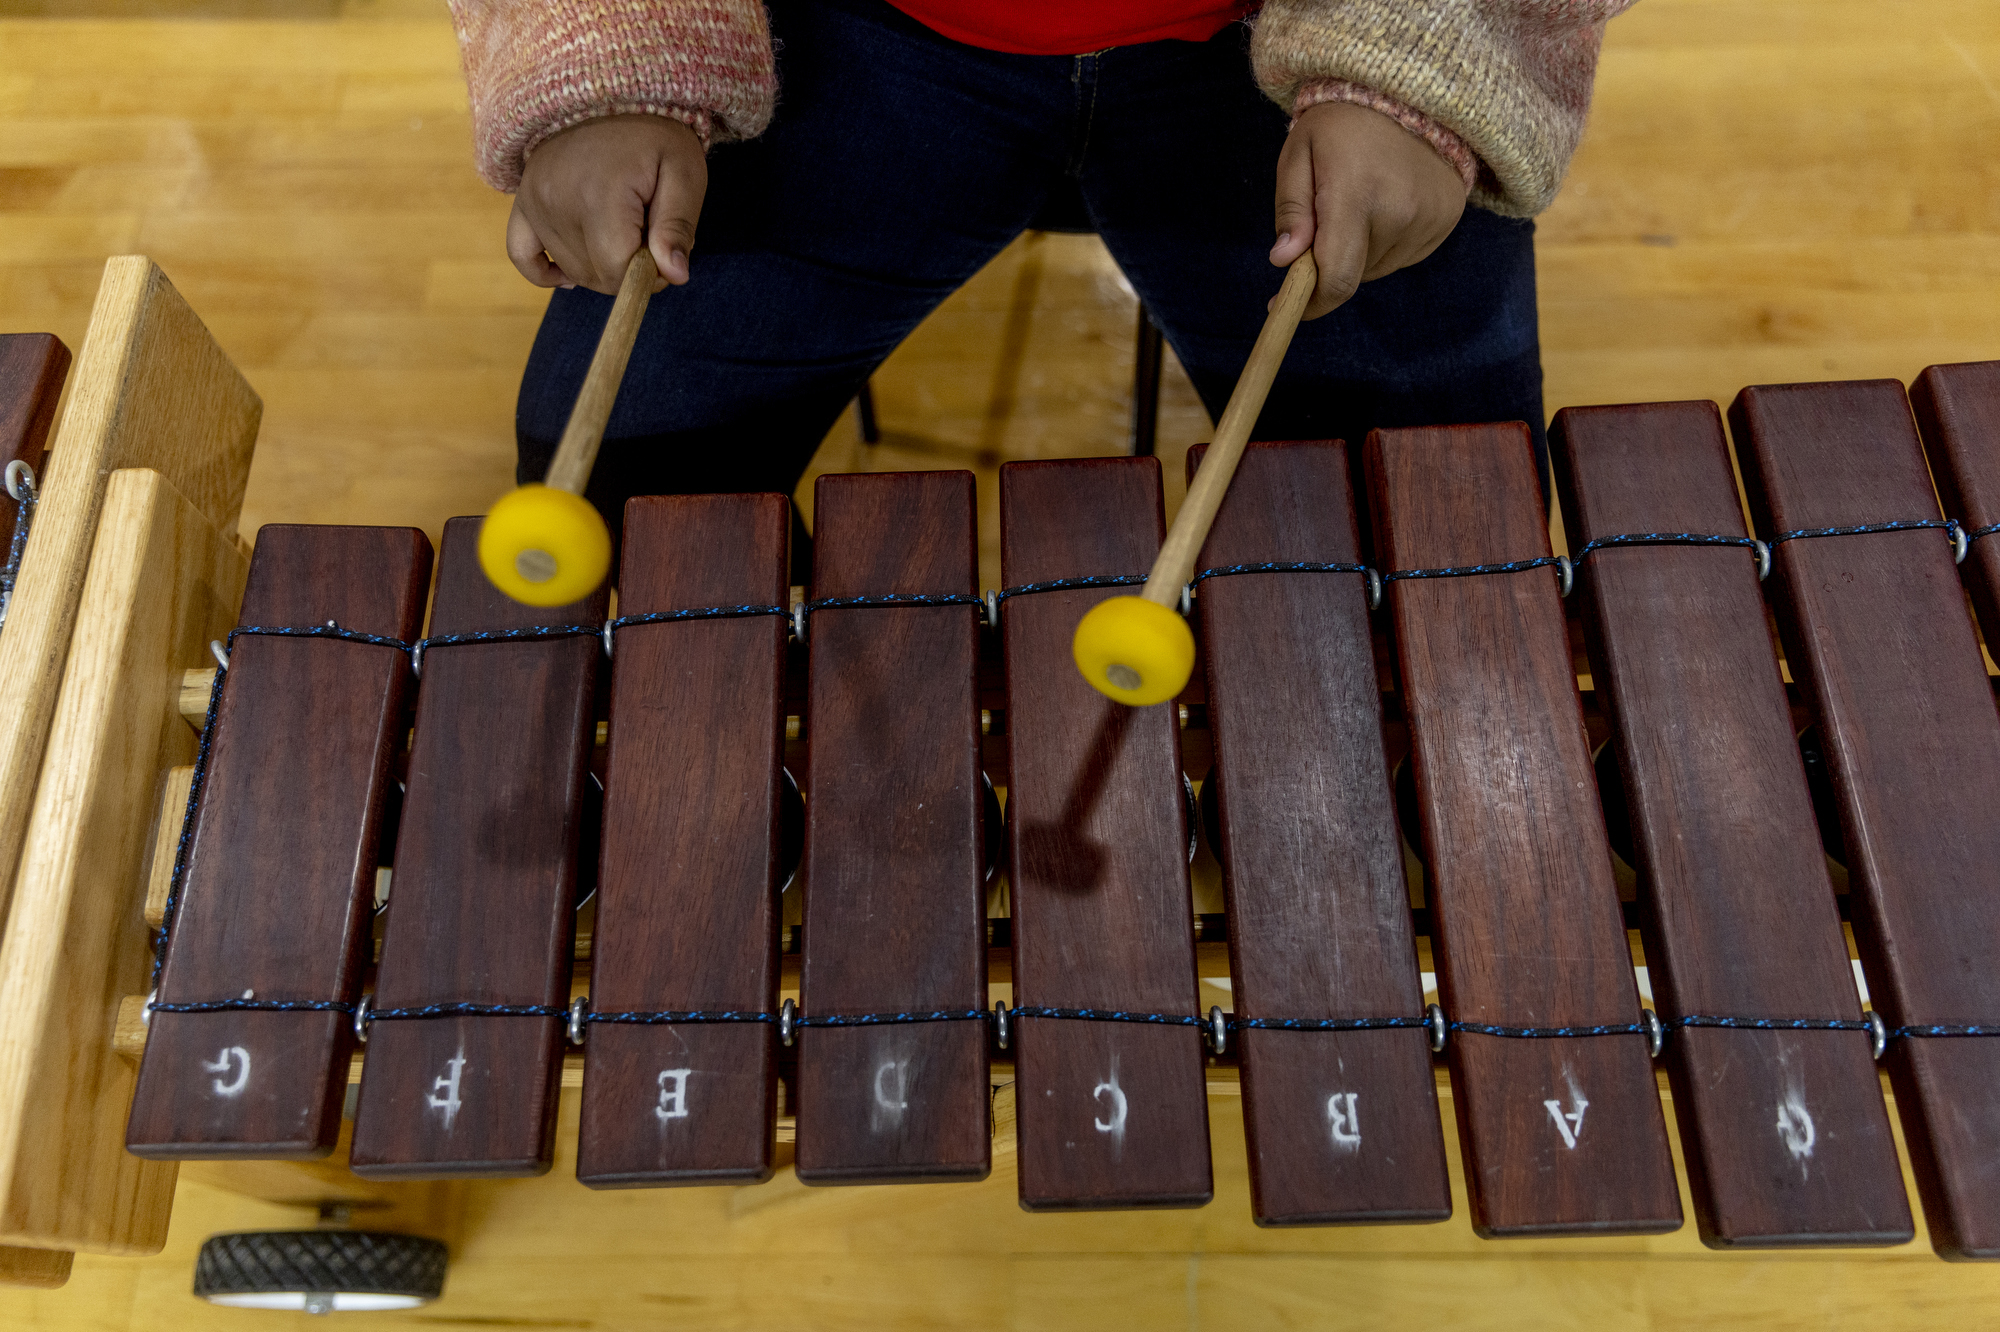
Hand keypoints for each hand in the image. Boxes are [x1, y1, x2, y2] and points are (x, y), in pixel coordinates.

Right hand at [508, 114, 706, 294]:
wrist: (610, 93)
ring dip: (601, 265)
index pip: (618, 272)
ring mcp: (534, 203)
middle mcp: (557, 202)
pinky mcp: (523, 203)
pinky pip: (521, 255)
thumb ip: (678, 226)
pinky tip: (569, 276)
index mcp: (599, 196)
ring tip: (621, 228)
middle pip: (595, 276)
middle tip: (647, 234)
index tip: (662, 248)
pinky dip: (546, 272)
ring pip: (572, 270)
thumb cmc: (655, 135)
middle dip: (627, 269)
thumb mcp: (683, 172)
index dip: (648, 273)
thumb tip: (673, 275)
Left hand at [1270, 101, 1468, 318]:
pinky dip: (1387, 242)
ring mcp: (1429, 218)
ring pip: (1379, 267)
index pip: (1337, 278)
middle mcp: (1400, 213)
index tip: (1286, 302)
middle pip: (1354, 274)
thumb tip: (1284, 261)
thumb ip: (1291, 210)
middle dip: (1331, 262)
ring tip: (1361, 200)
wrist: (1410, 88)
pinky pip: (1405, 254)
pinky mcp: (1447, 219)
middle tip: (1324, 219)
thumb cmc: (1342, 122)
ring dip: (1360, 251)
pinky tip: (1386, 202)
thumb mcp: (1300, 154)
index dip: (1312, 302)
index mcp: (1356, 195)